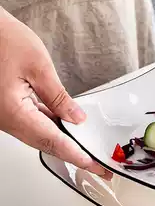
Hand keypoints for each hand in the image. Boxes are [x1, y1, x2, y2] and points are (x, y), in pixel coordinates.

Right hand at [0, 8, 111, 179]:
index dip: (76, 155)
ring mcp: (5, 114)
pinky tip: (65, 125)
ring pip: (38, 134)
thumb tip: (76, 118)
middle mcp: (6, 119)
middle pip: (45, 143)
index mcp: (13, 112)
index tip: (93, 165)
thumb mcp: (39, 67)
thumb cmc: (1, 40)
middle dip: (72, 154)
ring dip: (62, 142)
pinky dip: (50, 126)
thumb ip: (59, 97)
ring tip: (85, 148)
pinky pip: (31, 122)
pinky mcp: (6, 107)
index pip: (52, 141)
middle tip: (95, 164)